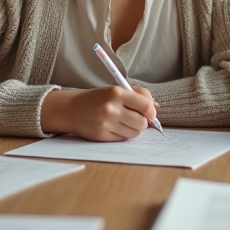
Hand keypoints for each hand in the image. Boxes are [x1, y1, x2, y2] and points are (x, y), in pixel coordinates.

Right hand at [41, 85, 157, 141]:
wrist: (72, 109)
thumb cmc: (98, 99)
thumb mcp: (116, 90)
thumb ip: (138, 95)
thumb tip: (156, 107)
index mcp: (117, 93)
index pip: (145, 105)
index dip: (152, 112)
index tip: (151, 114)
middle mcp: (111, 108)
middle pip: (142, 122)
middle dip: (143, 122)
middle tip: (136, 118)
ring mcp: (106, 123)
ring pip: (135, 133)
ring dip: (134, 129)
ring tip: (124, 122)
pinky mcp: (102, 135)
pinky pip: (123, 139)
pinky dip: (123, 135)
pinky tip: (114, 127)